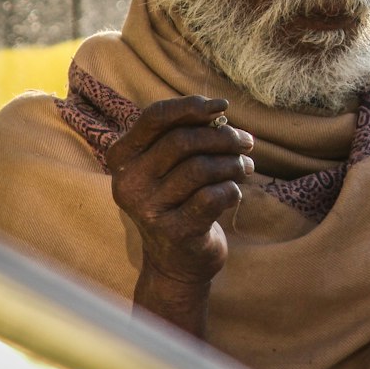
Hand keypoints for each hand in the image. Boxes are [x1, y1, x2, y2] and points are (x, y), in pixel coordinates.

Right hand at [104, 96, 253, 333]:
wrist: (177, 261)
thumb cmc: (180, 200)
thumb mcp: (172, 165)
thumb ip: (187, 135)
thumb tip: (219, 111)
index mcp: (123, 158)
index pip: (154, 117)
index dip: (191, 106)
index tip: (223, 107)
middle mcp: (129, 183)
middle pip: (183, 141)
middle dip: (223, 137)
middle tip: (246, 143)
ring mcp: (148, 209)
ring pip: (201, 168)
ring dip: (233, 163)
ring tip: (246, 167)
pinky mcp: (174, 232)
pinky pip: (212, 197)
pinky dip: (231, 190)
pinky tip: (234, 193)